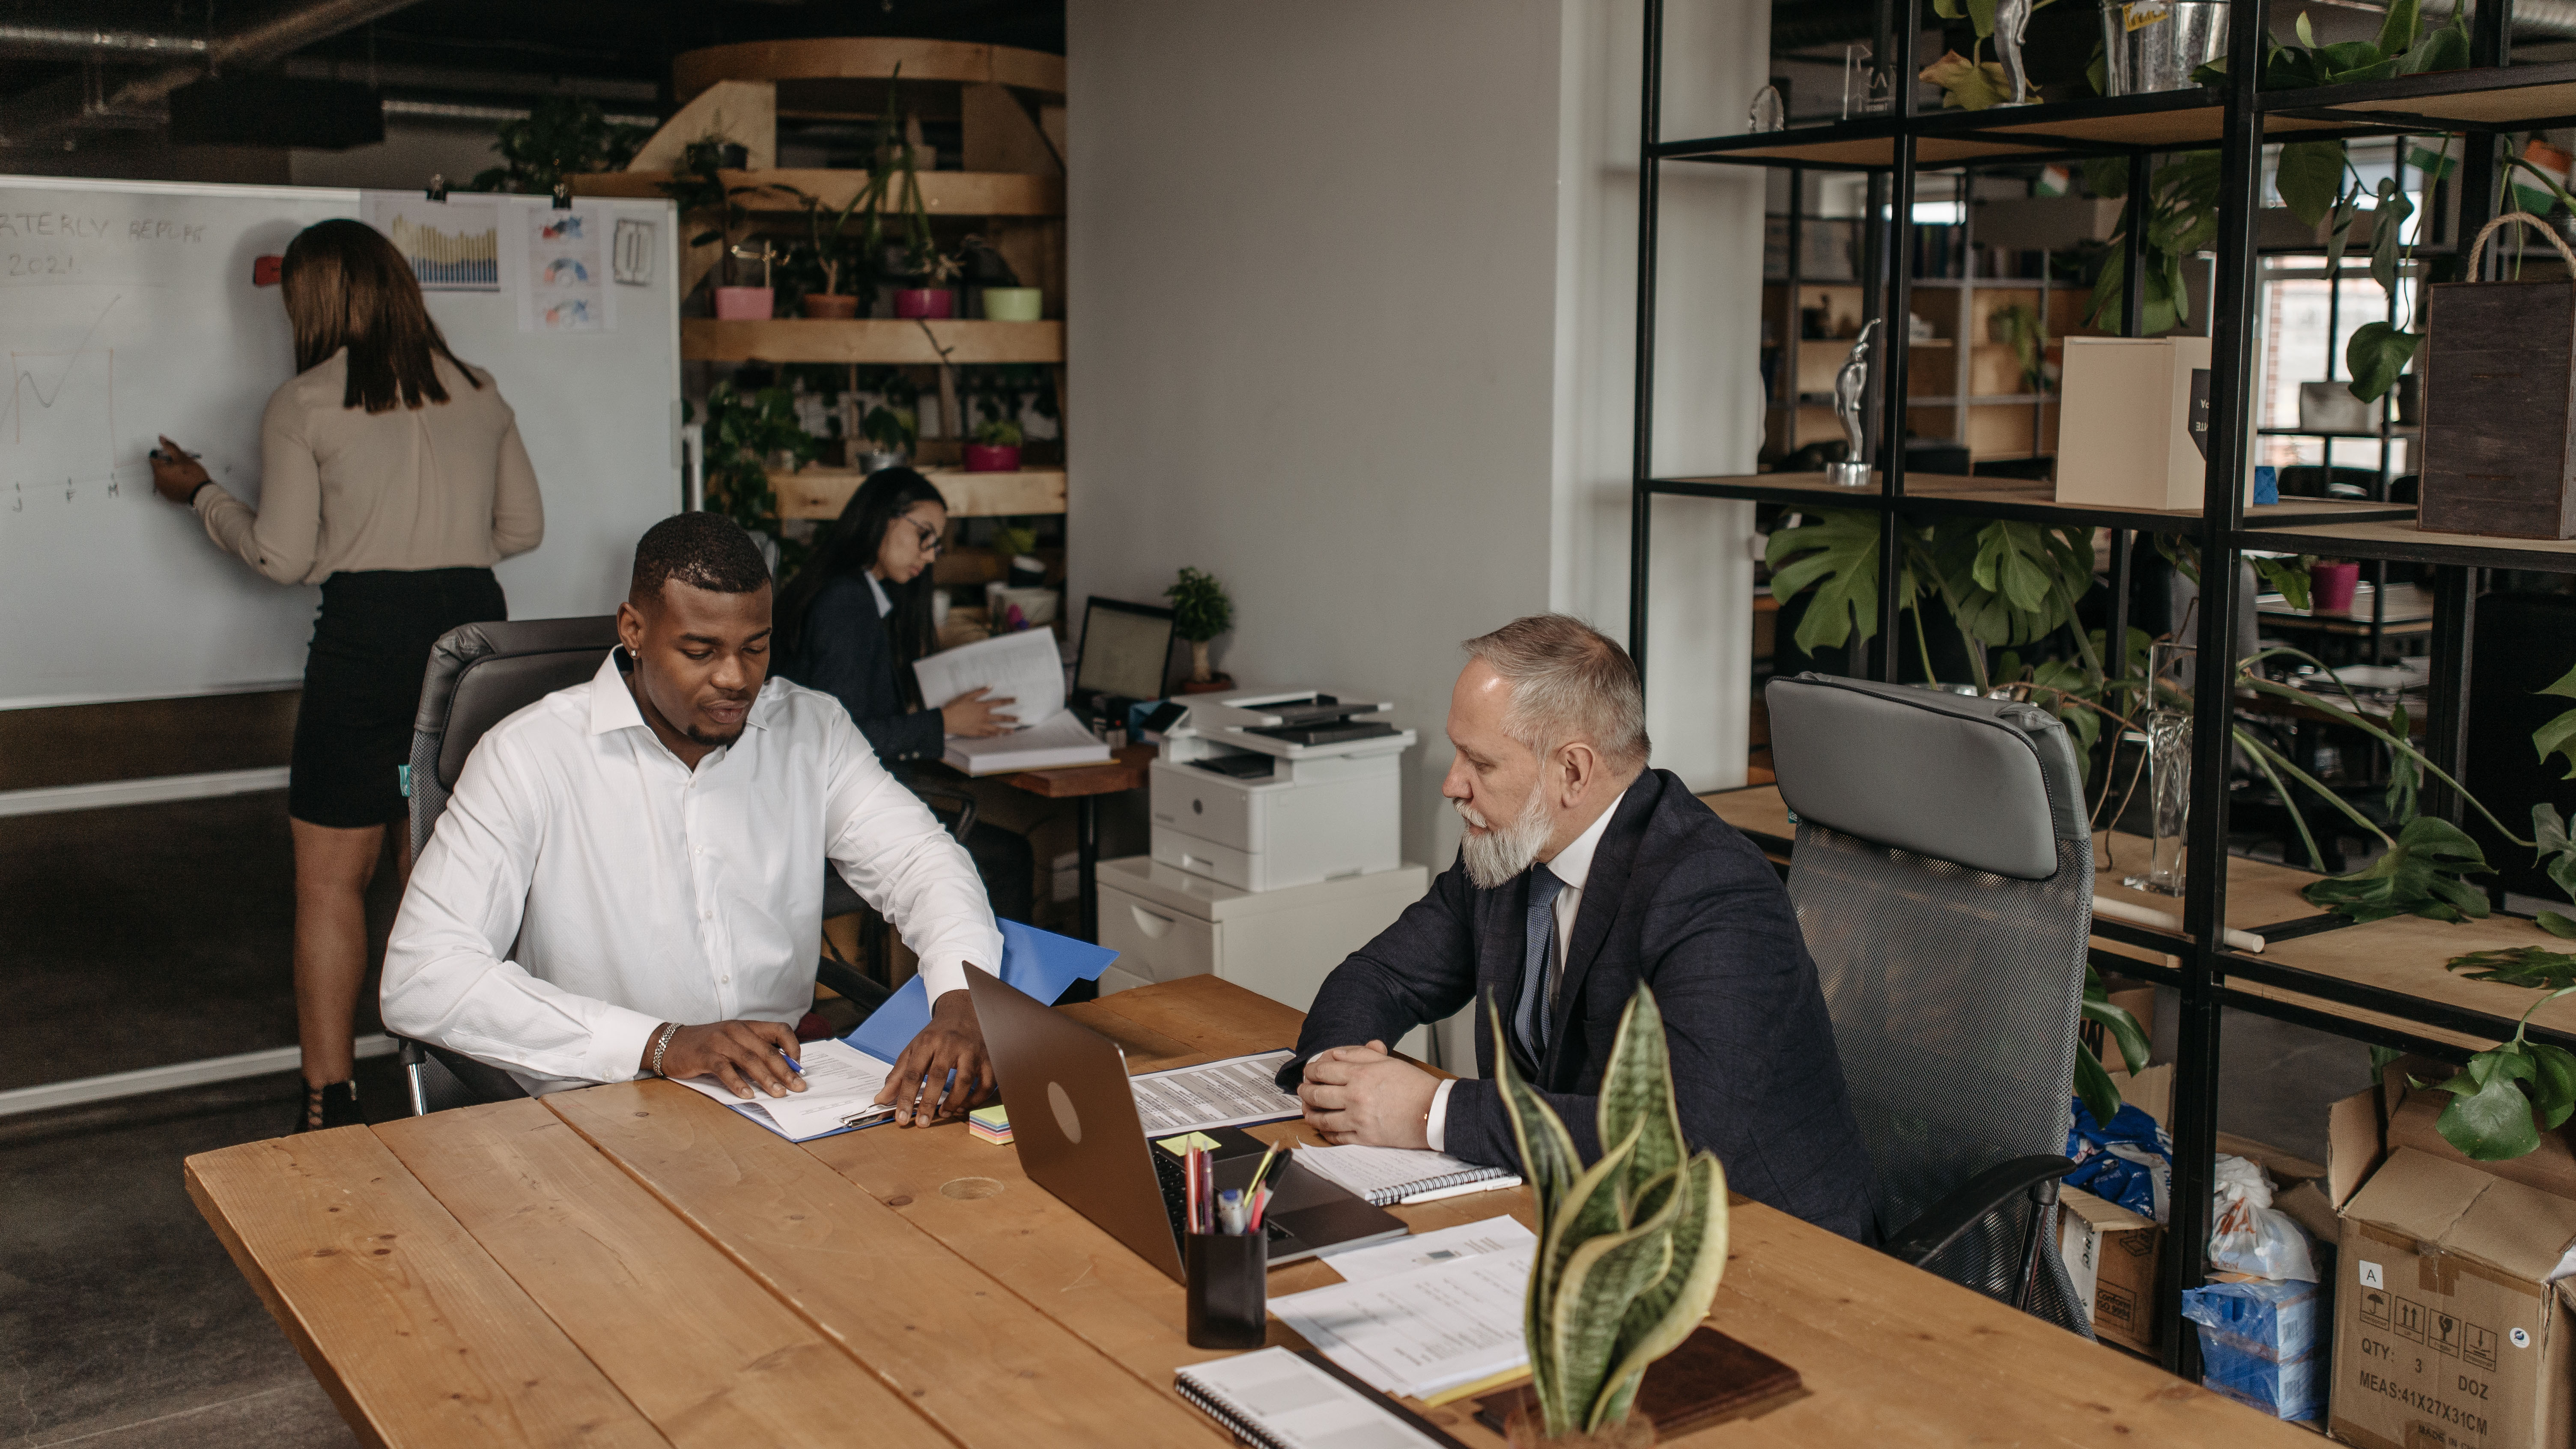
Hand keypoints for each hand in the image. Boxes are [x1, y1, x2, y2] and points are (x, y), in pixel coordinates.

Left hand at [148, 435, 210, 504]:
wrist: (202, 493)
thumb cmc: (192, 475)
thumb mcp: (182, 458)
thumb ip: (170, 447)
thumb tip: (161, 438)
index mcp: (159, 470)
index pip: (154, 457)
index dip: (163, 454)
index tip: (173, 457)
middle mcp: (157, 480)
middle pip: (158, 467)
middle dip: (167, 464)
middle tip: (181, 465)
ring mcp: (162, 489)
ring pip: (163, 476)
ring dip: (169, 473)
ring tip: (183, 474)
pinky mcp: (168, 495)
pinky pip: (167, 485)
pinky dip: (172, 482)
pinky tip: (182, 481)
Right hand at [650, 1020, 806, 1099]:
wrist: (671, 1043)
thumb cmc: (707, 1045)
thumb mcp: (734, 1041)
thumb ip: (755, 1051)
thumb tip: (781, 1070)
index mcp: (747, 1026)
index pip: (780, 1029)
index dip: (793, 1047)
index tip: (799, 1066)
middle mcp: (736, 1030)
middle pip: (768, 1050)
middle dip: (786, 1071)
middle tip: (798, 1086)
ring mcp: (720, 1042)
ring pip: (750, 1060)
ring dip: (767, 1079)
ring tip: (779, 1094)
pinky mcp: (705, 1055)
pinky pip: (725, 1070)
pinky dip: (738, 1084)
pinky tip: (748, 1095)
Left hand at [873, 986, 992, 1124]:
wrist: (963, 1013)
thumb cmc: (936, 1036)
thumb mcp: (913, 1049)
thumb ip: (897, 1076)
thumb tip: (881, 1100)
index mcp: (927, 1042)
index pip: (913, 1072)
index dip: (906, 1097)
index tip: (901, 1117)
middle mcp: (950, 1044)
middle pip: (938, 1075)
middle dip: (929, 1102)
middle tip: (922, 1123)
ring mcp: (971, 1050)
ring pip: (966, 1079)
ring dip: (955, 1101)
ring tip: (944, 1114)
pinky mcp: (988, 1058)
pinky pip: (986, 1083)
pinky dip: (976, 1098)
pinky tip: (963, 1107)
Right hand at [940, 687, 1017, 737]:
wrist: (947, 720)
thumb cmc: (955, 706)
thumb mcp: (967, 696)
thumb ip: (980, 692)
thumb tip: (990, 686)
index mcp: (982, 706)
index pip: (999, 702)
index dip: (1008, 701)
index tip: (1016, 700)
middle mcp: (984, 717)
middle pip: (1001, 717)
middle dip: (1011, 719)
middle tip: (1020, 720)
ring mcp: (981, 726)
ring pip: (996, 728)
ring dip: (1005, 729)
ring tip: (1013, 731)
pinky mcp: (976, 733)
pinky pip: (987, 735)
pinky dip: (994, 735)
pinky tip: (999, 736)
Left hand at [1299, 1040, 1437, 1147]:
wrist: (1434, 1112)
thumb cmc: (1414, 1086)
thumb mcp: (1387, 1062)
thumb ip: (1359, 1055)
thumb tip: (1334, 1054)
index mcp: (1360, 1075)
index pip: (1322, 1072)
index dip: (1310, 1071)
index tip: (1308, 1072)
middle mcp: (1355, 1097)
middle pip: (1316, 1095)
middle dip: (1305, 1091)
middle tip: (1302, 1090)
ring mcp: (1358, 1120)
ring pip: (1321, 1118)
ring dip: (1309, 1113)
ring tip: (1307, 1109)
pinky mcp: (1364, 1138)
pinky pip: (1336, 1137)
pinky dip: (1325, 1132)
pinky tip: (1323, 1128)